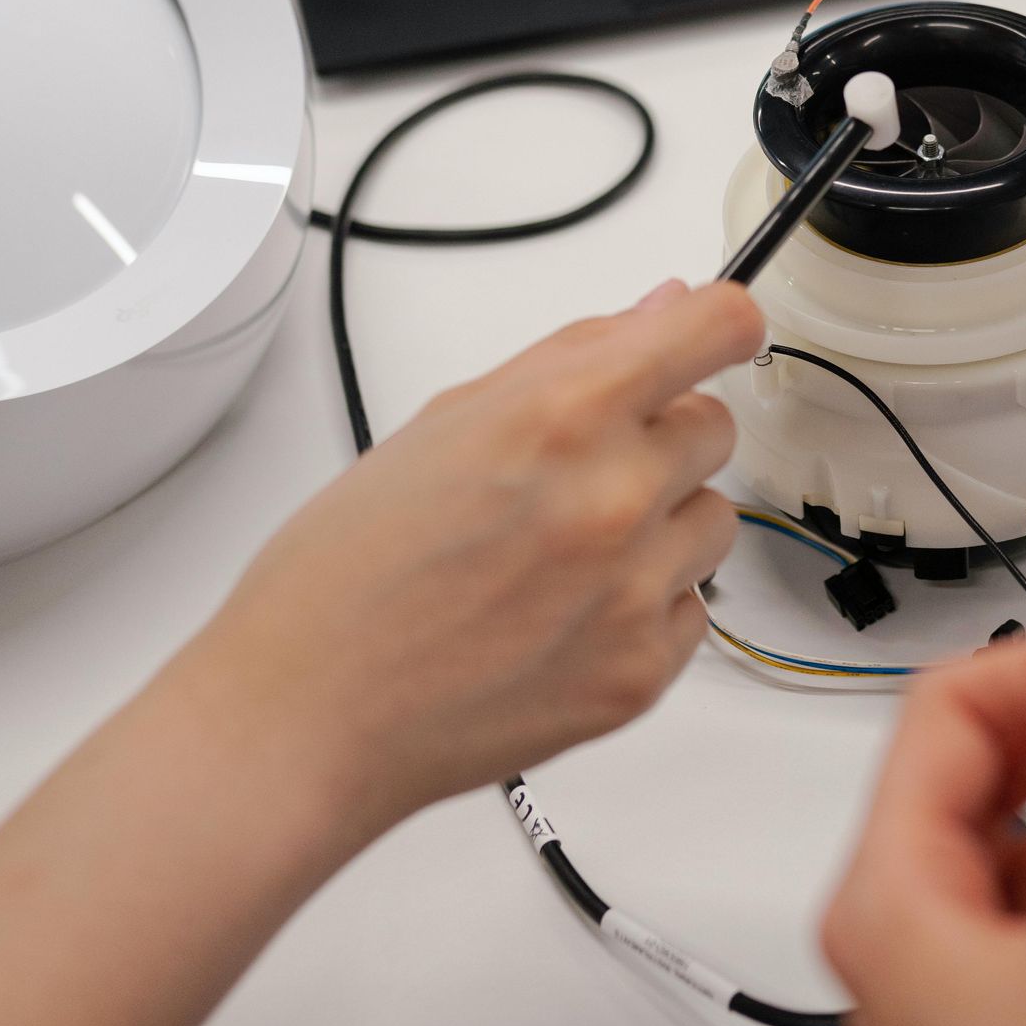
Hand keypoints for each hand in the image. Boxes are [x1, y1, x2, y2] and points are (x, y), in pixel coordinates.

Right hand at [180, 278, 763, 843]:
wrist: (306, 716)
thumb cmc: (345, 573)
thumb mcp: (442, 424)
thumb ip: (568, 359)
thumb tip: (661, 309)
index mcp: (562, 416)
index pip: (718, 328)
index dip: (719, 326)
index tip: (711, 339)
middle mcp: (615, 499)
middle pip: (716, 427)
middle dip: (658, 435)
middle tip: (574, 473)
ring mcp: (636, 594)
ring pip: (713, 520)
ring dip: (660, 524)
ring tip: (561, 554)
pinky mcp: (642, 674)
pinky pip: (693, 610)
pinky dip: (645, 607)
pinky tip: (563, 616)